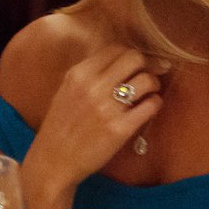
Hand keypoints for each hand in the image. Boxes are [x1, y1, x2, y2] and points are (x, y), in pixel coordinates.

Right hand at [23, 44, 165, 208]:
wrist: (53, 159)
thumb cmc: (61, 126)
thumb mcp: (66, 91)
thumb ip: (89, 75)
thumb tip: (120, 62)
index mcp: (77, 74)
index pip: (116, 49)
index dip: (131, 55)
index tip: (138, 64)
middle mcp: (92, 86)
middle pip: (135, 58)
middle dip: (146, 65)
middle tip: (148, 76)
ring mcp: (106, 108)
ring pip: (147, 80)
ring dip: (153, 85)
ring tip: (147, 95)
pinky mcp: (120, 129)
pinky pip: (151, 105)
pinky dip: (154, 104)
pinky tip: (146, 110)